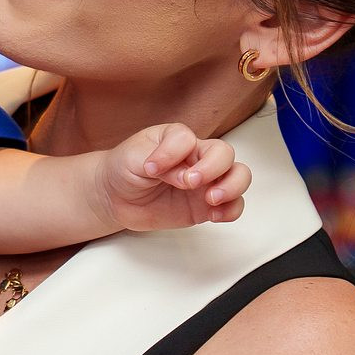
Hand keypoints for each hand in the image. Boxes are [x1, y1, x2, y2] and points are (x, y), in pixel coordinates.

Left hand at [95, 124, 250, 231]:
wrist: (116, 197)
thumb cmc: (125, 168)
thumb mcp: (133, 158)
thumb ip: (161, 162)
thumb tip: (186, 176)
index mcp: (177, 139)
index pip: (187, 139)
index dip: (172, 154)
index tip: (152, 169)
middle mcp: (196, 157)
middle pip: (224, 153)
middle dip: (213, 168)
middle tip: (191, 182)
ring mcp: (204, 181)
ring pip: (238, 175)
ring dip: (232, 186)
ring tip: (211, 199)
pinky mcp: (206, 205)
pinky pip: (233, 205)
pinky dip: (231, 210)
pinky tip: (215, 215)